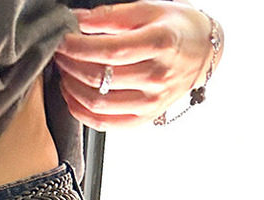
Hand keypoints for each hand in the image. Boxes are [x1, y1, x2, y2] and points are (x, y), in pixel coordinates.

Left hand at [53, 2, 218, 130]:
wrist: (202, 52)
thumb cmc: (175, 28)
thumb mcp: (148, 10)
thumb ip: (111, 16)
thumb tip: (77, 21)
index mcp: (160, 44)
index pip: (109, 51)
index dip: (78, 47)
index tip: (62, 40)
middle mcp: (156, 76)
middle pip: (100, 77)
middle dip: (71, 64)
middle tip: (60, 53)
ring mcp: (150, 102)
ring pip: (97, 103)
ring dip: (71, 88)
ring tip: (65, 72)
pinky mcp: (143, 119)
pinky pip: (103, 123)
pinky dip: (81, 111)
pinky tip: (73, 95)